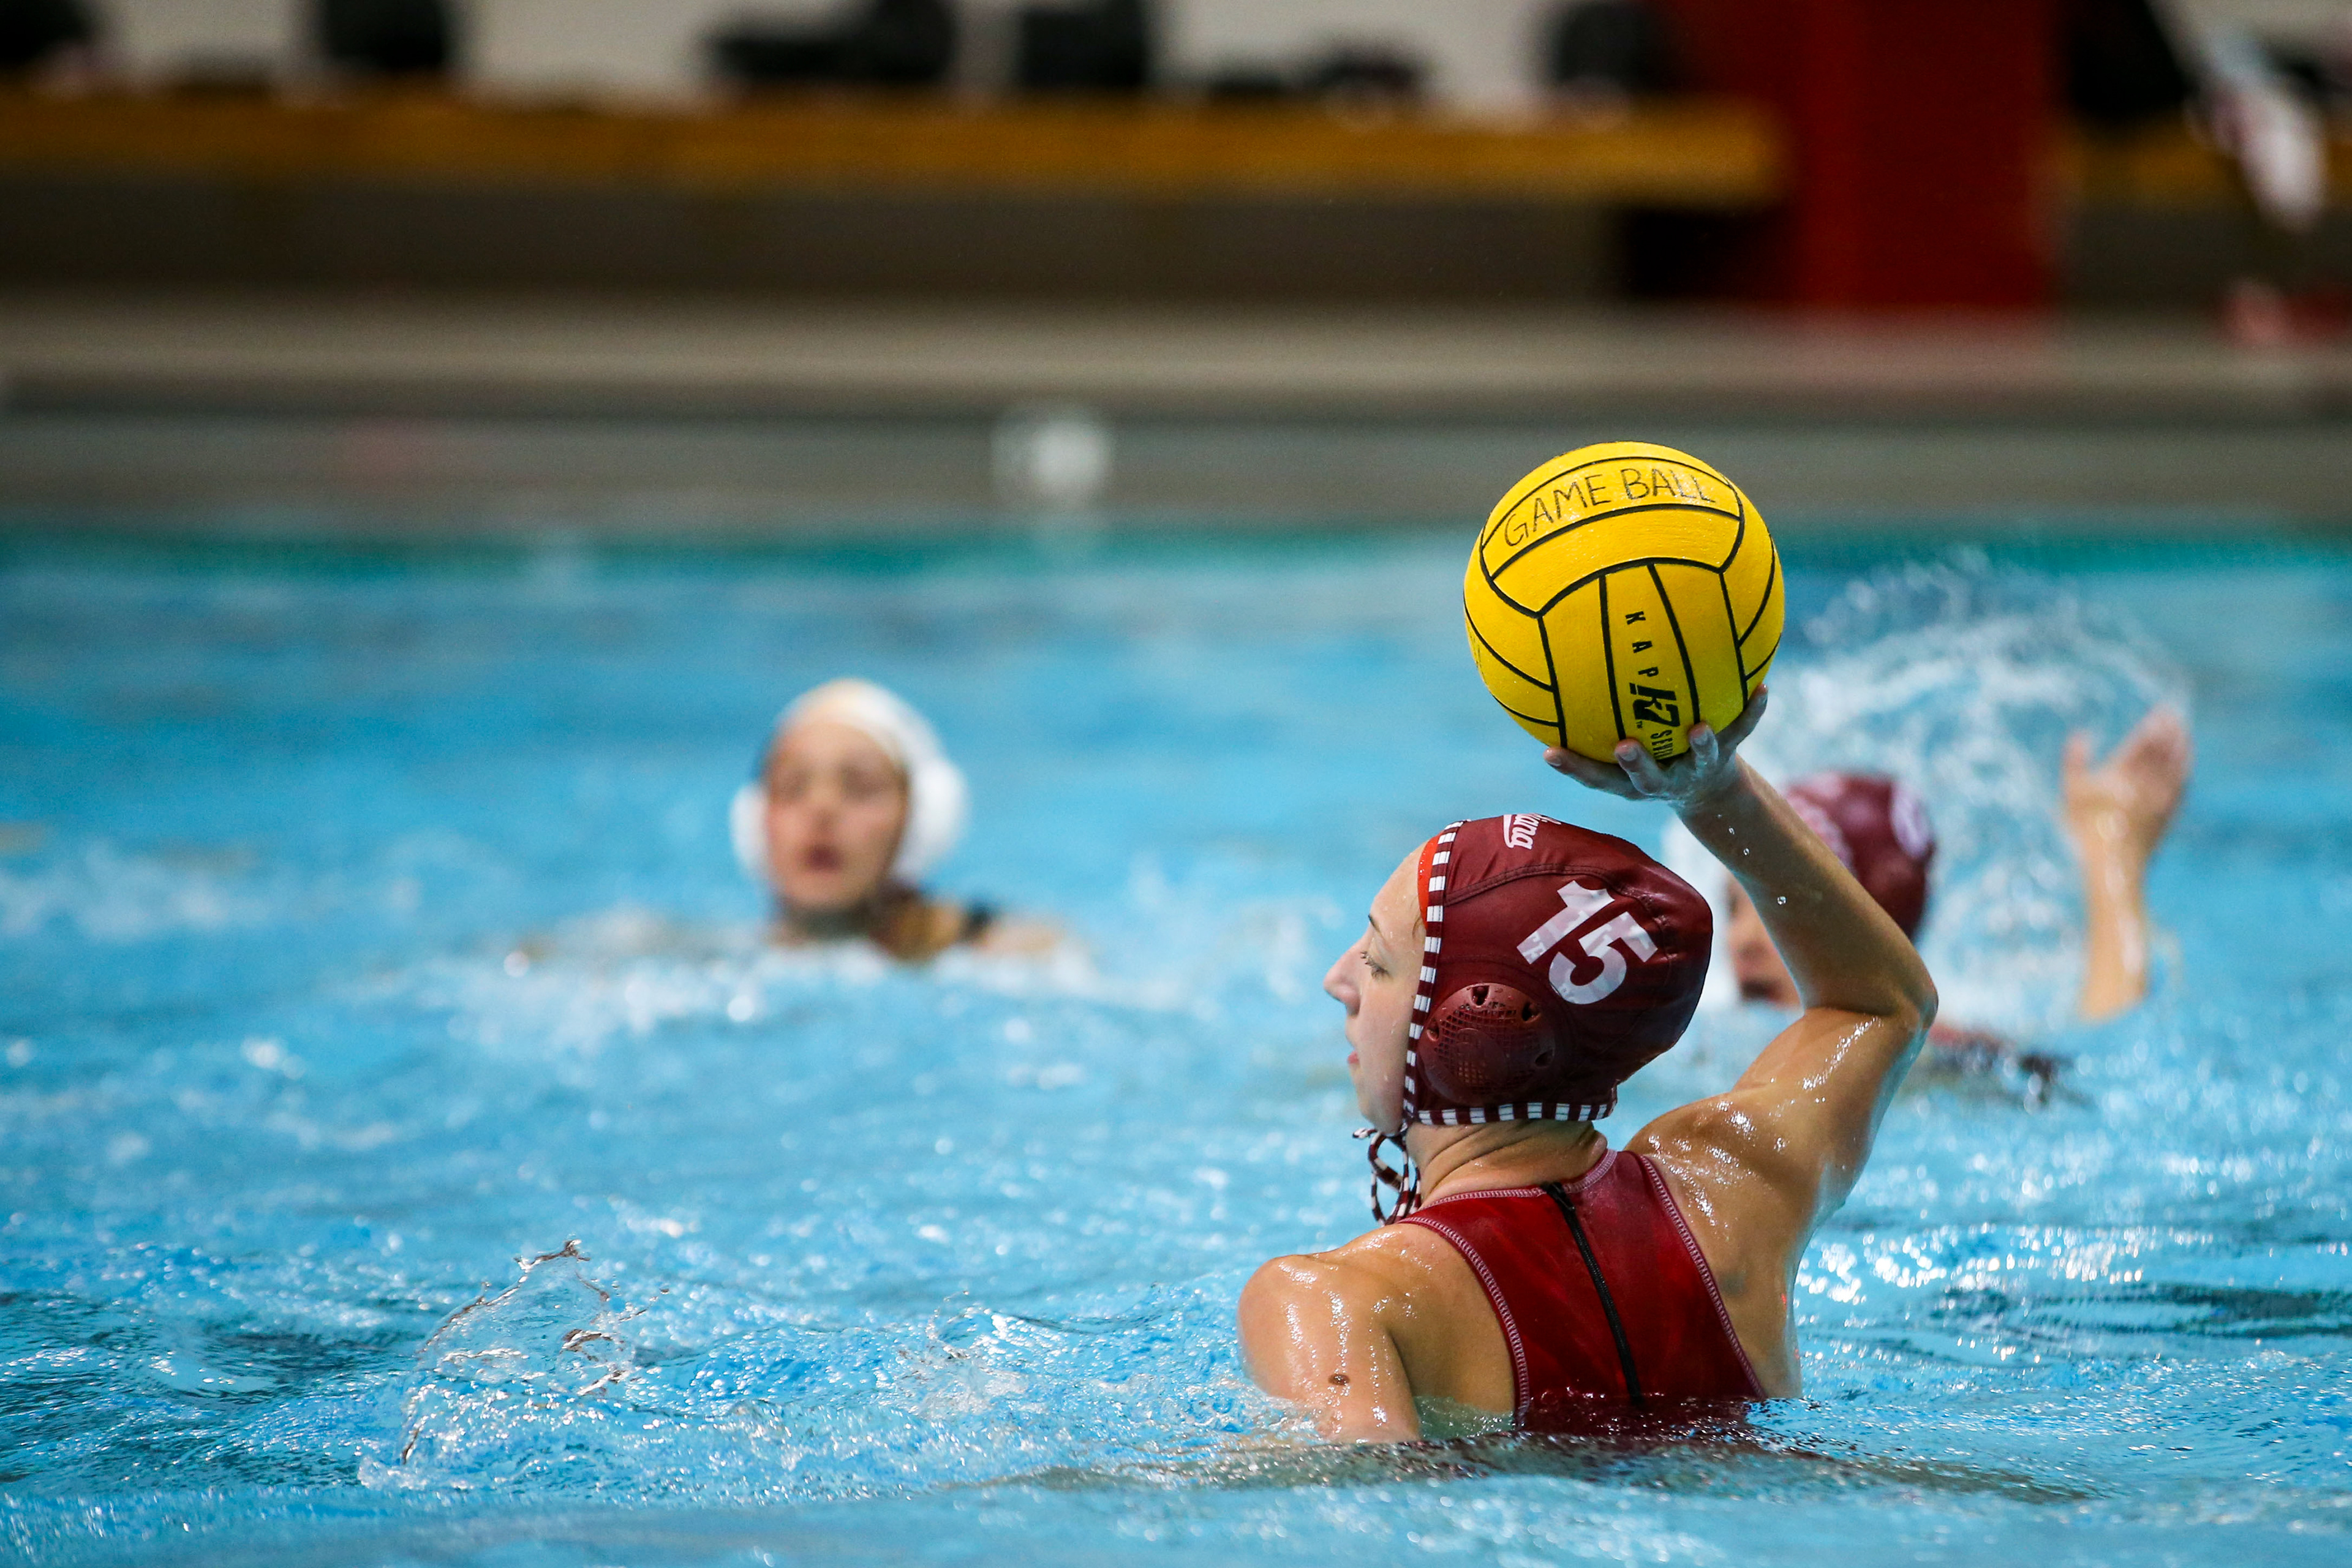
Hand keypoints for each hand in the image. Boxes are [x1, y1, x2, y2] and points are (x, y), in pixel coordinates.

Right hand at [1543, 688, 1768, 810]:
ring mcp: (1696, 767)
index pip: (1596, 777)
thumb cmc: (1651, 757)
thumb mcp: (1620, 746)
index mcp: (1631, 781)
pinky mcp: (1725, 752)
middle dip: (1636, 765)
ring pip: (1699, 760)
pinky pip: (1741, 730)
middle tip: (1624, 747)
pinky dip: (1752, 712)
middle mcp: (1662, 779)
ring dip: (1700, 746)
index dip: (1573, 768)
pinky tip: (1762, 688)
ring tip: (1699, 728)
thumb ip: (1592, 723)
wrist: (1705, 788)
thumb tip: (1550, 666)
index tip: (1550, 752)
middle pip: (1646, 778)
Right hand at [2064, 703, 2190, 869]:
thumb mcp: (2069, 793)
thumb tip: (2081, 735)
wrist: (2112, 864)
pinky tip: (2186, 766)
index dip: (2153, 726)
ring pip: (2175, 766)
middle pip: (2162, 751)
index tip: (2162, 711)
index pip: (2143, 743)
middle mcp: (2145, 783)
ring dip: (2181, 747)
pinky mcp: (2167, 815)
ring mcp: (2160, 799)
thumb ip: (2074, 761)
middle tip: (2175, 715)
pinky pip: (2181, 787)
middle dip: (2170, 731)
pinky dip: (2184, 771)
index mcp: (2121, 774)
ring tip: (2184, 733)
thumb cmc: (2084, 827)